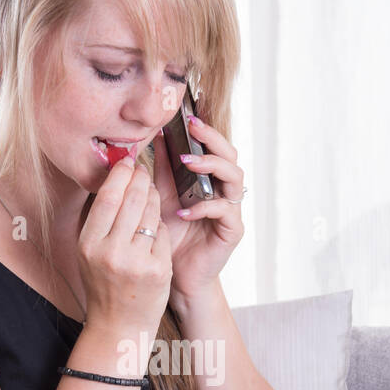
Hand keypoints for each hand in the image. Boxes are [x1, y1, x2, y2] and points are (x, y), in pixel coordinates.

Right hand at [77, 155, 171, 341]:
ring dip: (154, 198)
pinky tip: (156, 226)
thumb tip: (115, 179)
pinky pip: (164, 235)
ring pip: (152, 214)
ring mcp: (137, 262)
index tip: (127, 162)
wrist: (118, 326)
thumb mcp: (89, 253)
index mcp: (89, 245)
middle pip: (132, 201)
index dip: (120, 175)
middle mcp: (111, 253)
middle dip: (141, 179)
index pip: (107, 198)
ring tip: (151, 192)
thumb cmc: (104, 285)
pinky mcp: (158, 270)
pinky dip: (161, 226)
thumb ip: (100, 221)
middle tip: (144, 169)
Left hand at [150, 115, 245, 301]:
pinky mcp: (233, 230)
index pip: (214, 147)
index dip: (205, 130)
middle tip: (192, 128)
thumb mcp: (163, 198)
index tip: (188, 114)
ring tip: (188, 162)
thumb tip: (154, 138)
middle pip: (230, 155)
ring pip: (235, 177)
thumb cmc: (172, 235)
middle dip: (212, 139)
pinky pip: (224, 210)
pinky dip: (204, 207)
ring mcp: (232, 209)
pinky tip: (184, 210)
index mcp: (211, 180)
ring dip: (211, 166)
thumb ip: (163, 171)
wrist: (178, 274)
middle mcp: (225, 190)